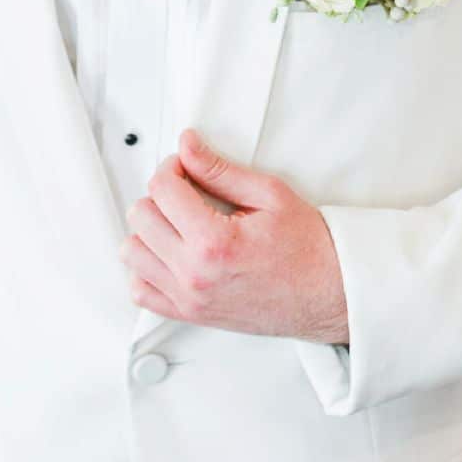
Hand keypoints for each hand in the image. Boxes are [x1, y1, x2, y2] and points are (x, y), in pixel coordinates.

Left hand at [119, 129, 348, 345]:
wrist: (329, 294)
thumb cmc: (308, 249)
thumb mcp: (269, 195)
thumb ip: (220, 170)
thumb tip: (188, 146)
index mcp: (214, 242)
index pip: (162, 188)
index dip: (173, 167)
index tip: (187, 167)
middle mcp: (195, 274)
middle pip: (141, 216)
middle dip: (161, 194)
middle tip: (187, 191)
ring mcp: (189, 299)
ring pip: (132, 252)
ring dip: (149, 230)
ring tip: (178, 222)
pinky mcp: (190, 314)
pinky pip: (141, 291)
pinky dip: (146, 268)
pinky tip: (169, 253)